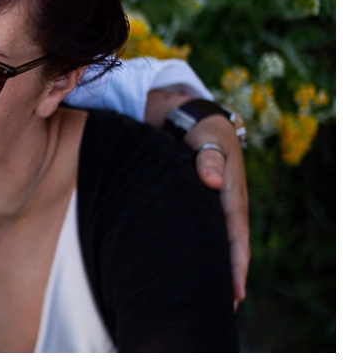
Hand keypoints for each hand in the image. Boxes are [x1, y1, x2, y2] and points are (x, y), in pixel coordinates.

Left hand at [184, 114, 249, 307]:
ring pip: (220, 243)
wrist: (201, 124)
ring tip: (213, 299)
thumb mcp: (207, 141)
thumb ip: (208, 158)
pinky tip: (197, 270)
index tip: (235, 289)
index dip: (235, 263)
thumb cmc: (204, 135)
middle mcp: (228, 206)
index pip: (234, 235)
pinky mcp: (206, 206)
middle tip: (226, 308)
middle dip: (230, 277)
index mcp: (231, 196)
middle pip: (232, 247)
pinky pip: (209, 234)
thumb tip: (212, 180)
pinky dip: (206, 252)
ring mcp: (218, 208)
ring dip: (218, 269)